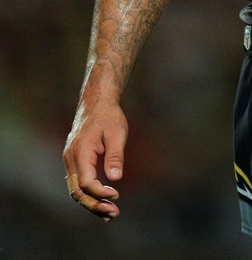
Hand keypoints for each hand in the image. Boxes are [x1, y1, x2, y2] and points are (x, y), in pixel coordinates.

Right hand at [62, 101, 127, 221]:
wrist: (96, 102)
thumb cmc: (108, 116)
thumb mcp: (117, 133)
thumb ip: (115, 156)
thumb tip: (116, 179)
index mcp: (80, 152)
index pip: (86, 183)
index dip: (100, 192)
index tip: (117, 195)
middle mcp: (71, 159)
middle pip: (77, 192)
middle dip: (94, 205)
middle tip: (114, 214)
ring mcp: (70, 161)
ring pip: (76, 190)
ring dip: (92, 203)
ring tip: (110, 215)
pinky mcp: (75, 161)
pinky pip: (79, 183)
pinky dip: (89, 194)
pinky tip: (103, 201)